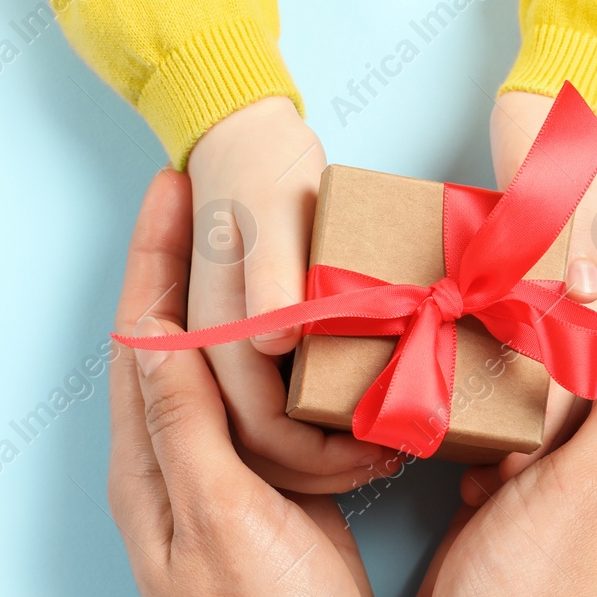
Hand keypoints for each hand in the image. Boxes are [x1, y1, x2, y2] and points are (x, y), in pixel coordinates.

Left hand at [109, 167, 390, 596]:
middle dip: (185, 257)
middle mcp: (174, 467)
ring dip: (232, 294)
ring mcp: (222, 482)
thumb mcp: (225, 530)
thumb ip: (189, 434)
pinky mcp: (269, 497)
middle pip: (170, 337)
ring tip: (267, 234)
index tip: (175, 182)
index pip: (141, 336)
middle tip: (215, 182)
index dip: (154, 256)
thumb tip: (160, 334)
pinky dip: (276, 352)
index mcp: (150, 470)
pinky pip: (261, 406)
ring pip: (217, 365)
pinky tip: (310, 328)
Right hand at [186, 97, 399, 492]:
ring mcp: (223, 350)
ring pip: (260, 436)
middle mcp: (208, 352)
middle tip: (388, 457)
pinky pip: (271, 404)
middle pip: (258, 446)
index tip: (374, 452)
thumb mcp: (274, 218)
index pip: (259, 428)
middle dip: (322, 464)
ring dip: (318, 453)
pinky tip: (360, 415)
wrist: (243, 131)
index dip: (316, 455)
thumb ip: (272, 282)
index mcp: (212, 332)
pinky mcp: (244, 342)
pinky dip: (311, 423)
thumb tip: (273, 345)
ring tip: (382, 446)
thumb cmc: (263, 169)